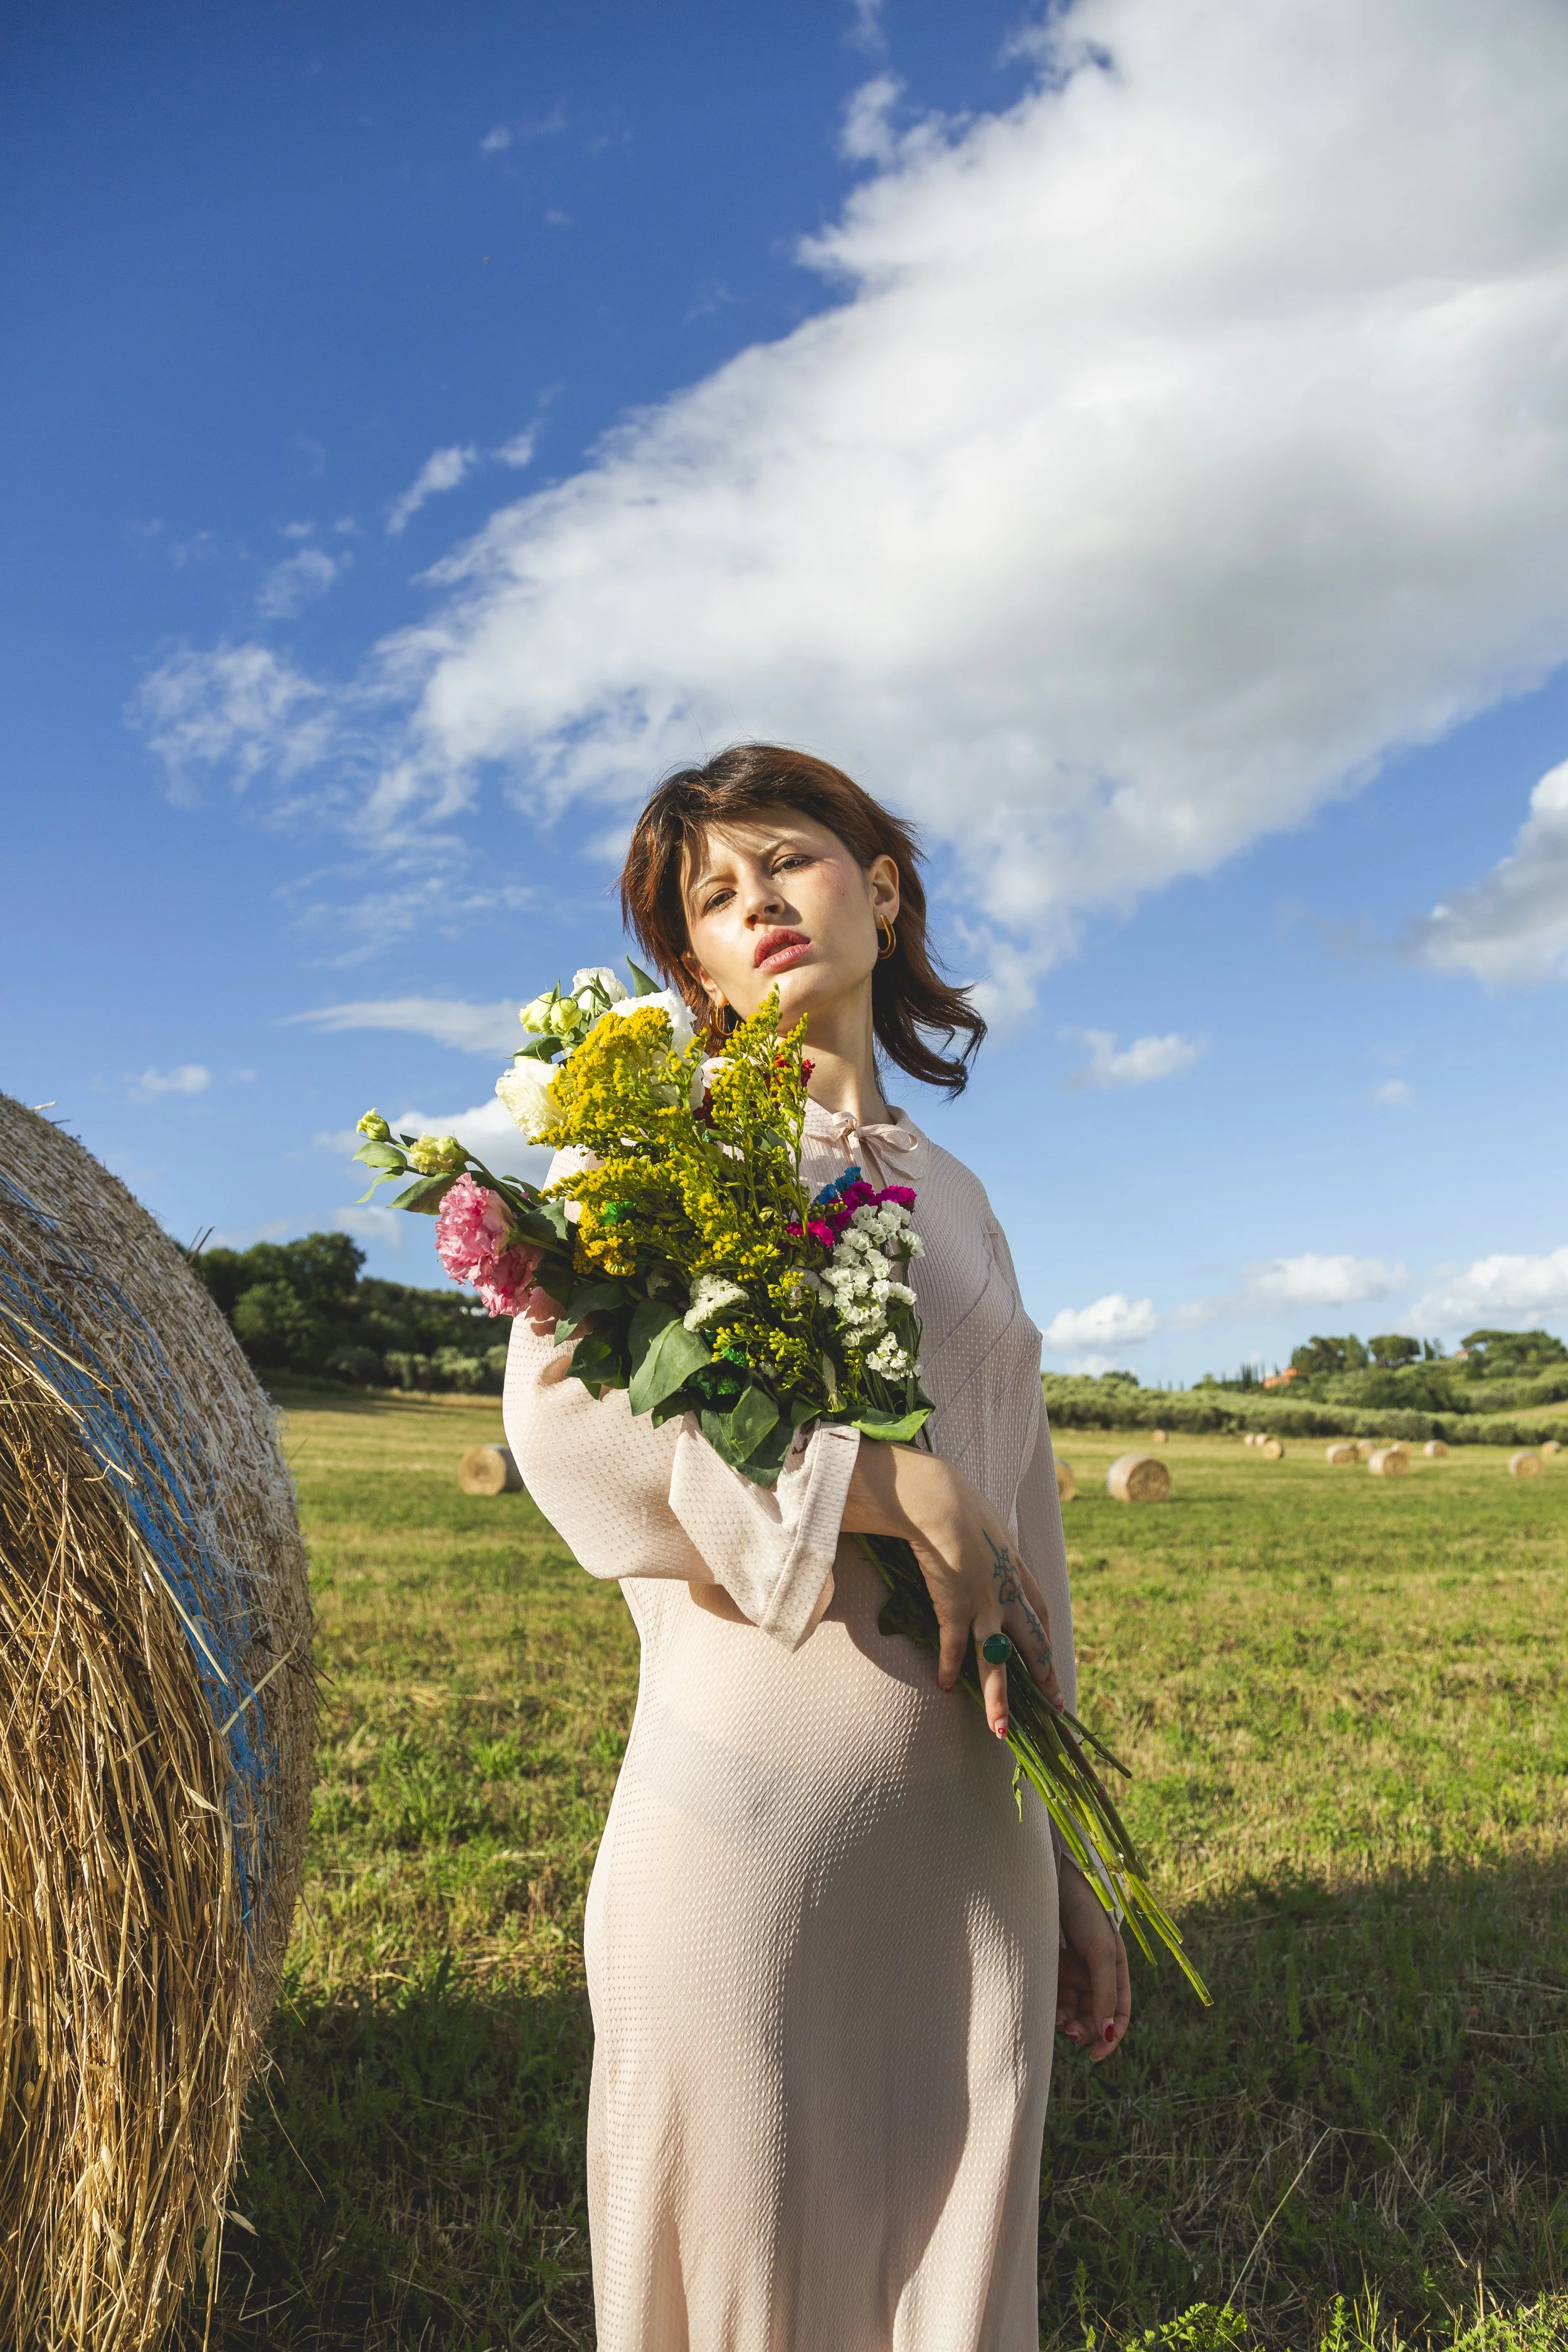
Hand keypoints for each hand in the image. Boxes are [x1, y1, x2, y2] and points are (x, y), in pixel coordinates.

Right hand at [843, 1442, 1065, 1734]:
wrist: (940, 1503)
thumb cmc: (958, 1505)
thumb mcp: (988, 1525)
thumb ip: (991, 1545)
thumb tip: (986, 1544)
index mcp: (1019, 1573)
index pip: (1042, 1614)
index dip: (1047, 1642)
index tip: (1052, 1664)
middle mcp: (1008, 1595)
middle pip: (1032, 1645)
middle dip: (1043, 1678)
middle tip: (1053, 1708)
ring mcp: (983, 1605)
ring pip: (996, 1661)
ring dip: (998, 1698)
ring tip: (1002, 1730)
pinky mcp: (954, 1608)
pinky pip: (953, 1647)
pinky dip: (948, 1667)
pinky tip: (944, 1685)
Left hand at [1055, 1857, 1130, 2060]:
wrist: (1050, 1880)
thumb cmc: (1084, 1911)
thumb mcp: (1102, 1952)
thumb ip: (1106, 1992)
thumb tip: (1109, 2034)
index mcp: (1115, 1971)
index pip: (1119, 2014)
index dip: (1111, 2037)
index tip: (1096, 2055)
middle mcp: (1094, 1975)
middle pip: (1093, 2017)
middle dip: (1084, 2030)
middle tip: (1069, 2034)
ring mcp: (1070, 1972)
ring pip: (1071, 2011)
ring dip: (1065, 2022)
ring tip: (1056, 2021)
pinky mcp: (1049, 1968)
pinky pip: (1052, 1997)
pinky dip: (1051, 2008)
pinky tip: (1045, 2010)